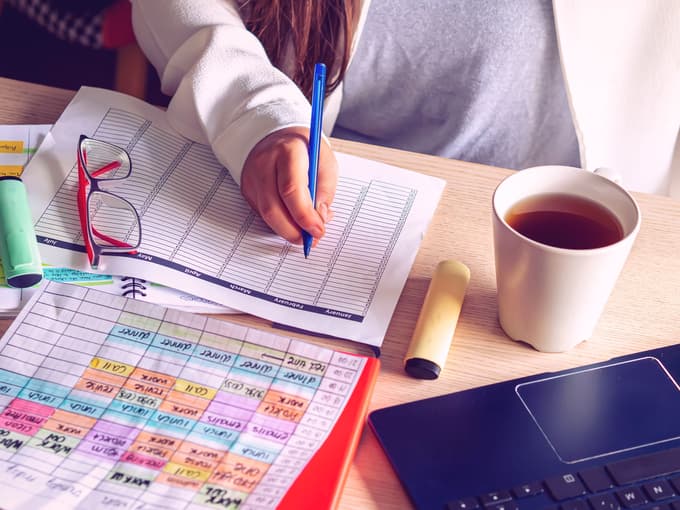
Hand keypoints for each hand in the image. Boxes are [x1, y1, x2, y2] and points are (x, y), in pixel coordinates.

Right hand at [241, 126, 337, 244]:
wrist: (277, 134)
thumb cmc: (305, 148)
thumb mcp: (324, 161)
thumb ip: (325, 190)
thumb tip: (320, 219)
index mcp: (287, 151)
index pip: (291, 190)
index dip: (305, 216)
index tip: (318, 230)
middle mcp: (264, 163)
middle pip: (273, 207)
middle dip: (293, 230)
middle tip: (310, 240)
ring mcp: (252, 176)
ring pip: (265, 214)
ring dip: (286, 230)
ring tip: (303, 234)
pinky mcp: (247, 188)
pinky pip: (261, 213)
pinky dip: (279, 222)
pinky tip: (292, 221)